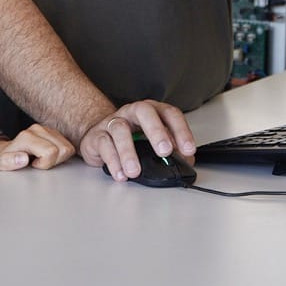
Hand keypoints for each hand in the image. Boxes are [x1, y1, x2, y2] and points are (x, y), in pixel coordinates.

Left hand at [0, 123, 75, 172]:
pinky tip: (47, 156)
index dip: (45, 164)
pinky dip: (61, 153)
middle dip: (55, 161)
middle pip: (63, 149)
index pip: (51, 152)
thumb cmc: (3, 159)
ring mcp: (46, 129)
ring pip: (68, 146)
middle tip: (40, 163)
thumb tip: (23, 159)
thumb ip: (9, 162)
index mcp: (27, 137)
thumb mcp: (0, 164)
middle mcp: (37, 130)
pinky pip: (67, 145)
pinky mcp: (52, 132)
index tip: (34, 165)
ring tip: (43, 160)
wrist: (1, 152)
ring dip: (58, 157)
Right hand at [79, 100, 196, 181]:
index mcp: (152, 111)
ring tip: (135, 171)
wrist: (100, 136)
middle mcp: (132, 112)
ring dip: (128, 152)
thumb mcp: (153, 141)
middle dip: (156, 131)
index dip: (181, 130)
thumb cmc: (131, 138)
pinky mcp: (97, 136)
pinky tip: (120, 174)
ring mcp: (113, 122)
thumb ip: (170, 149)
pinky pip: (104, 145)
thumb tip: (184, 161)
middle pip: (144, 112)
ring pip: (120, 129)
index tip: (188, 149)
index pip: (169, 114)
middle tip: (165, 152)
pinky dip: (113, 161)